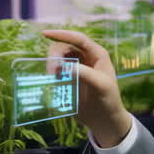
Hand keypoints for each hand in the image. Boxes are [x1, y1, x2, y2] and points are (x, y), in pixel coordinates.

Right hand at [42, 29, 131, 146]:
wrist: (104, 119)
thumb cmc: (108, 100)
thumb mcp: (101, 86)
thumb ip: (86, 74)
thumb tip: (67, 66)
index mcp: (97, 54)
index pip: (78, 39)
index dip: (61, 34)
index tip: (45, 34)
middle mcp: (85, 57)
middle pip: (63, 47)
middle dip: (55, 57)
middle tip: (52, 73)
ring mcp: (76, 67)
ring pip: (57, 59)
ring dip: (52, 67)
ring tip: (54, 81)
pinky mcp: (69, 78)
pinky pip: (56, 72)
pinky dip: (52, 76)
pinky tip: (55, 85)